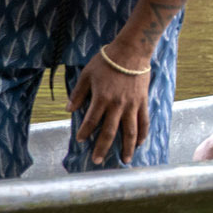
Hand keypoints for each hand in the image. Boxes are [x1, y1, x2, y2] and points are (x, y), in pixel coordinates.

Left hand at [68, 37, 152, 165]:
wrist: (132, 51)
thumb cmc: (106, 61)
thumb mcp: (87, 74)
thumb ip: (78, 93)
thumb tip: (69, 109)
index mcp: (101, 98)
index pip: (91, 121)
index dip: (85, 132)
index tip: (80, 140)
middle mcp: (117, 105)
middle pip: (110, 132)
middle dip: (102, 148)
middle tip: (97, 161)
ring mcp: (132, 105)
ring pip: (130, 131)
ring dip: (126, 147)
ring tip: (125, 160)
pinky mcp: (143, 101)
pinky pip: (144, 121)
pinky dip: (142, 133)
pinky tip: (140, 143)